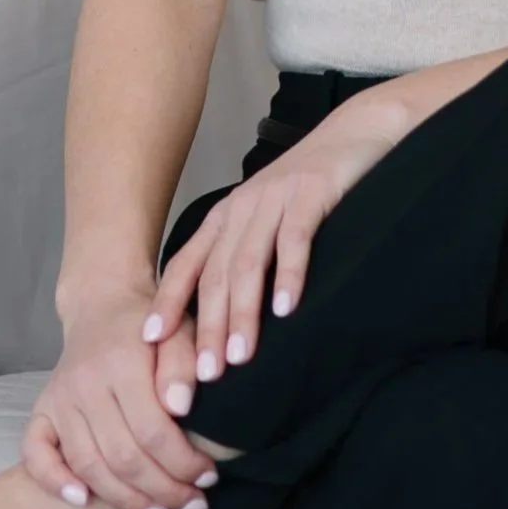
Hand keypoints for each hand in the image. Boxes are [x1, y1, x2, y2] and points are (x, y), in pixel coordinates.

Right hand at [22, 278, 219, 508]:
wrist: (103, 303)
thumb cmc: (148, 325)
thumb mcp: (178, 330)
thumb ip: (182, 365)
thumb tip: (180, 408)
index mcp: (121, 361)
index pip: (153, 430)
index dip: (183, 462)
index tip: (208, 477)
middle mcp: (84, 382)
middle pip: (122, 456)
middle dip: (163, 490)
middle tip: (193, 505)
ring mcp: (59, 397)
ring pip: (89, 464)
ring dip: (125, 499)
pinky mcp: (43, 408)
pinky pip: (36, 452)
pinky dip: (54, 480)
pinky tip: (83, 500)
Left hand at [141, 93, 407, 382]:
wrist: (357, 132)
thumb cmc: (310, 190)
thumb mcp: (266, 220)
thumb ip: (245, 259)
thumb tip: (225, 327)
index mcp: (226, 217)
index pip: (187, 265)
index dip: (168, 302)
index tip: (150, 343)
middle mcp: (243, 207)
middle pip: (216, 273)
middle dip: (207, 326)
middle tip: (204, 376)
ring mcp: (276, 197)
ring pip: (250, 261)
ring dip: (243, 311)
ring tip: (240, 355)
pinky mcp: (312, 191)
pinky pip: (296, 238)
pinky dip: (289, 274)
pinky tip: (287, 308)